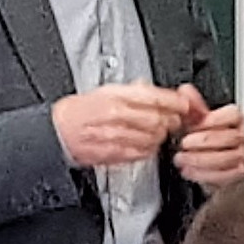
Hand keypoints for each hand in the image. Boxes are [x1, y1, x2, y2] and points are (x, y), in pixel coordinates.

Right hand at [52, 84, 194, 168]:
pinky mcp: (113, 153)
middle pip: (158, 119)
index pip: (155, 97)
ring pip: (153, 138)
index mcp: (116, 95)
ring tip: (155, 133)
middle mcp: (116, 114)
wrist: (59, 130)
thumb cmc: (81, 110)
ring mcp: (115, 135)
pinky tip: (144, 144)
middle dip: (170, 122)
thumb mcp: (107, 90)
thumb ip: (135, 91)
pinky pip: (141, 153)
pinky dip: (148, 150)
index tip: (184, 105)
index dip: (175, 102)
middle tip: (172, 122)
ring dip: (160, 137)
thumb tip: (158, 91)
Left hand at [173, 100, 243, 188]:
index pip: (233, 115)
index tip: (194, 125)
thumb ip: (191, 104)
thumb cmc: (199, 139)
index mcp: (235, 119)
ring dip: (201, 159)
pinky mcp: (237, 175)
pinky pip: (228, 176)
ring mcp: (241, 156)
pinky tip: (190, 170)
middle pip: (231, 138)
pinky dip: (206, 174)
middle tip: (184, 143)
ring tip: (182, 158)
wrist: (200, 163)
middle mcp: (241, 137)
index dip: (214, 120)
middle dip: (204, 141)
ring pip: (229, 158)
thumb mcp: (192, 118)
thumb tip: (186, 92)